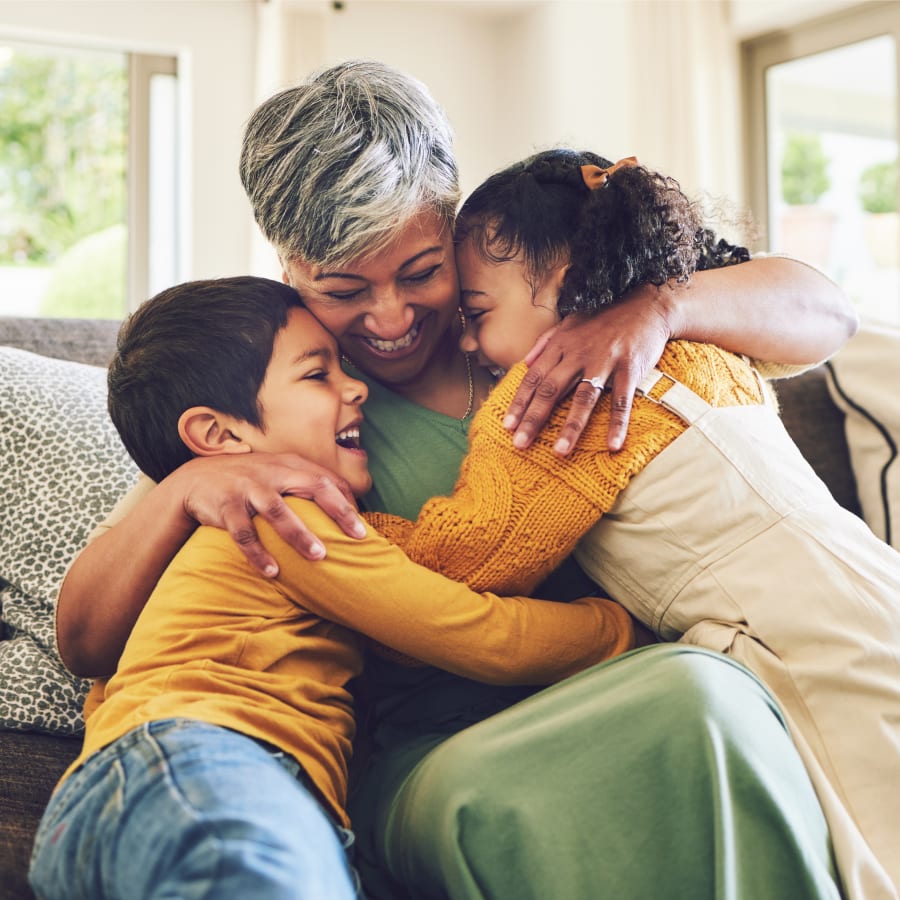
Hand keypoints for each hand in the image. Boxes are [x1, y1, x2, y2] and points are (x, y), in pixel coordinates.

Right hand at [172, 453, 366, 575]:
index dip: (347, 500)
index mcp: (289, 464)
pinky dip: (258, 554)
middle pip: (312, 486)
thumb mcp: (277, 473)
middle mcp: (272, 472)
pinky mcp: (226, 506)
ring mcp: (248, 488)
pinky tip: (273, 572)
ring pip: (277, 510)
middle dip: (337, 510)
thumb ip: (305, 484)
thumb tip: (345, 508)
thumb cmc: (249, 481)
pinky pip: (244, 532)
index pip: (327, 478)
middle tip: (358, 536)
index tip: (363, 525)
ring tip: (319, 556)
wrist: (196, 479)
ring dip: (299, 534)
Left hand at [504, 285, 672, 453]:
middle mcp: (578, 353)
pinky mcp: (629, 368)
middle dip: (534, 418)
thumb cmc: (604, 319)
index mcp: (561, 345)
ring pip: (583, 397)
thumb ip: (545, 342)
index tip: (507, 425)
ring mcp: (604, 361)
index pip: (533, 377)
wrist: (645, 305)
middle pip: (551, 390)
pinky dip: (618, 423)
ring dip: (571, 426)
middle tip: (520, 443)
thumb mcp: (570, 323)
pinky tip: (613, 444)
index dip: (519, 402)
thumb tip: (524, 362)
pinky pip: (621, 400)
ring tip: (560, 451)